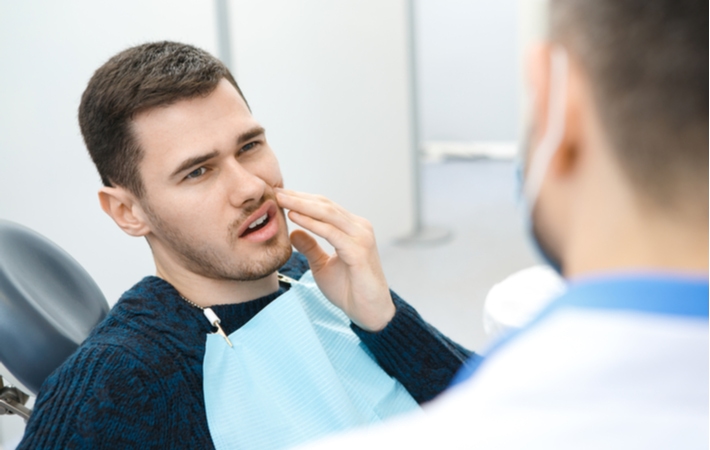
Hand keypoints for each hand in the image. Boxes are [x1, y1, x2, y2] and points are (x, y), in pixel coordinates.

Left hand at [275, 189, 394, 331]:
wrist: (369, 312)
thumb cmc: (349, 290)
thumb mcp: (322, 266)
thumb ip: (311, 247)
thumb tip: (293, 231)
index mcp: (353, 229)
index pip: (325, 207)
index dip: (301, 199)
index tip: (279, 195)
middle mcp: (360, 228)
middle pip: (325, 205)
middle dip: (299, 197)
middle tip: (276, 191)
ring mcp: (361, 238)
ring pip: (328, 214)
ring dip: (302, 205)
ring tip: (280, 199)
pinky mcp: (359, 251)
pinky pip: (331, 232)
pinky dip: (311, 224)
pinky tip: (294, 217)